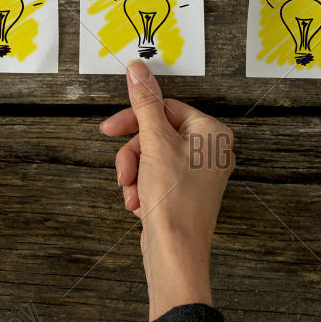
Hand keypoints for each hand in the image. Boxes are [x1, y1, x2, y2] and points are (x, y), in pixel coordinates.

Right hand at [100, 60, 234, 320]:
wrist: (176, 253)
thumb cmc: (174, 201)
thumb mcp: (154, 143)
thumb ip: (145, 103)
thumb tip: (138, 68)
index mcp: (212, 133)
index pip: (166, 108)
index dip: (135, 119)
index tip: (108, 130)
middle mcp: (210, 151)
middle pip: (156, 134)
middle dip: (133, 155)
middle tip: (122, 171)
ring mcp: (198, 174)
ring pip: (150, 156)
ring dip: (134, 174)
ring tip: (132, 193)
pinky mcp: (184, 193)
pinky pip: (154, 176)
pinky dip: (141, 188)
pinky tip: (138, 204)